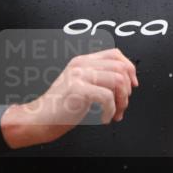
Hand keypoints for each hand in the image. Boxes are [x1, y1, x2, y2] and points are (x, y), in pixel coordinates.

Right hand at [0, 47, 138, 147]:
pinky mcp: (77, 89)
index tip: (132, 85)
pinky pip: (107, 97)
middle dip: (127, 90)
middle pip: (120, 67)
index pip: (115, 54)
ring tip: (115, 112)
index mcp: (82, 61)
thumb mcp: (81, 85)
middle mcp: (81, 65)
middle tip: (122, 105)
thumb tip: (126, 82)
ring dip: (122, 102)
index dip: (129, 68)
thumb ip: (98, 78)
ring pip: (117, 81)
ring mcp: (78, 75)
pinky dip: (111, 111)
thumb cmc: (61, 106)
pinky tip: (105, 117)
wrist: (40, 119)